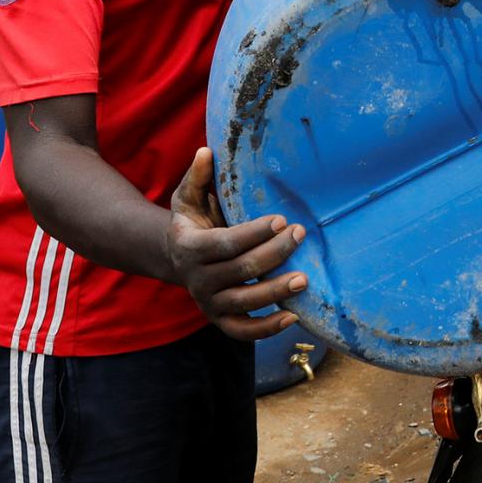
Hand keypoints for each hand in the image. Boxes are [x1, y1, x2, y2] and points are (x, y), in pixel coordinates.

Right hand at [165, 148, 307, 341]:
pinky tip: (292, 317)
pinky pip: (242, 331)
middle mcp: (198, 279)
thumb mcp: (188, 197)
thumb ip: (199, 177)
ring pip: (244, 303)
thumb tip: (207, 151)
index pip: (225, 243)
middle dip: (274, 253)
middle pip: (240, 270)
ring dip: (275, 292)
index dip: (253, 233)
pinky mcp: (220, 319)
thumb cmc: (192, 221)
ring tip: (304, 278)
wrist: (177, 258)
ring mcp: (208, 302)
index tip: (280, 219)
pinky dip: (266, 329)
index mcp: (190, 247)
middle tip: (300, 234)